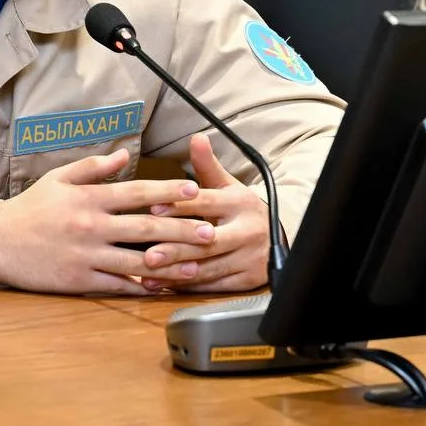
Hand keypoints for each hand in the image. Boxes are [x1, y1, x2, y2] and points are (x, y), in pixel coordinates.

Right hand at [0, 149, 222, 294]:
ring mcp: (86, 255)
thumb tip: (124, 154)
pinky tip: (162, 287)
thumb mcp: (58, 179)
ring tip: (198, 265)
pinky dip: (140, 286)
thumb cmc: (30, 208)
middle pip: (144, 228)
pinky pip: (116, 284)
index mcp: (88, 198)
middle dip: (181, 229)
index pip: (135, 193)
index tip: (194, 191)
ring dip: (170, 263)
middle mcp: (91, 226)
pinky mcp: (79, 279)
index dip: (167, 192)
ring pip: (136, 260)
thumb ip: (93, 167)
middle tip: (211, 232)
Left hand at [131, 136, 272, 293]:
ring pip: (210, 267)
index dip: (179, 206)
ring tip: (148, 273)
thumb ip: (207, 165)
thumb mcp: (226, 185)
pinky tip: (164, 285)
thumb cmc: (239, 208)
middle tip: (148, 255)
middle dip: (177, 249)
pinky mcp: (247, 280)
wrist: (277, 234)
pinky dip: (187, 286)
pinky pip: (214, 286)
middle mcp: (247, 230)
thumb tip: (197, 138)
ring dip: (177, 273)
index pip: (207, 203)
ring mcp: (249, 257)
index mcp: (240, 203)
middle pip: (208, 242)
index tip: (152, 209)